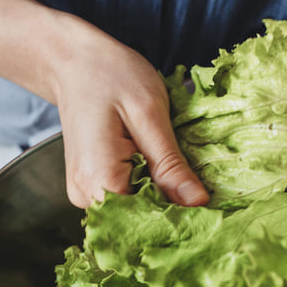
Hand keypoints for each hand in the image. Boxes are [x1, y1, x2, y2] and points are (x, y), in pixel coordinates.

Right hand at [45, 18, 208, 208]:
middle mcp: (85, 196)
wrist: (74, 62)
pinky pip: (126, 201)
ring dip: (162, 203)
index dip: (181, 222)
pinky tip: (163, 175)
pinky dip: (148, 193)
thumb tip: (199, 204)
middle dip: (174, 213)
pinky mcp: (90, 188)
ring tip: (183, 181)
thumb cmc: (110, 75)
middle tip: (204, 195)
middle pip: (139, 224)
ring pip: (133, 216)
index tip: (213, 215)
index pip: (145, 224)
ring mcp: (84, 194)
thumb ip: (171, 165)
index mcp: (98, 179)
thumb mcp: (149, 114)